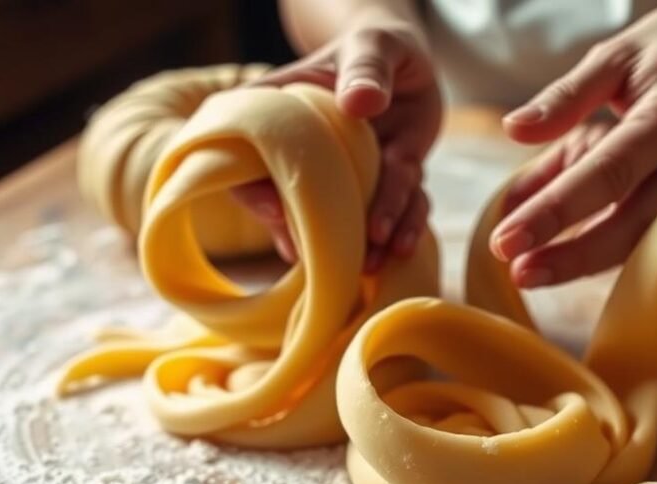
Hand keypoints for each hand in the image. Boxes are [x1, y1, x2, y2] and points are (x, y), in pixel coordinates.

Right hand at [232, 21, 441, 270]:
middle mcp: (314, 152)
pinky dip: (404, 225)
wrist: (406, 61)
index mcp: (286, 117)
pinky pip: (399, 206)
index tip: (274, 210)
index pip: (250, 160)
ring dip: (364, 240)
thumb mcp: (369, 47)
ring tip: (372, 263)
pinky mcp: (389, 180)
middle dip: (314, 234)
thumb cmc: (374, 49)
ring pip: (354, 211)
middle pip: (300, 200)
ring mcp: (354, 171)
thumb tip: (360, 102)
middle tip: (326, 261)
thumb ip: (365, 70)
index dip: (256, 191)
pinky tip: (403, 245)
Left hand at [490, 0, 656, 287]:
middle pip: (631, 224)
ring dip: (585, 263)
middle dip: (570, 255)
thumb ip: (566, 96)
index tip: (507, 238)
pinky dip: (606, 252)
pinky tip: (563, 260)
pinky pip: (650, 238)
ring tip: (530, 273)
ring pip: (644, 243)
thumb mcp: (616, 55)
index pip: (609, 172)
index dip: (556, 210)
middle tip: (515, 270)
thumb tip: (513, 130)